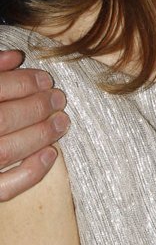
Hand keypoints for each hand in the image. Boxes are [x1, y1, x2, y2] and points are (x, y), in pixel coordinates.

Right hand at [0, 50, 68, 200]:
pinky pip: (5, 187)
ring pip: (7, 151)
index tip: (45, 79)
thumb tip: (15, 57)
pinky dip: (32, 172)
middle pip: (3, 120)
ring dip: (40, 135)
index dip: (23, 82)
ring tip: (61, 122)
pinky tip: (51, 154)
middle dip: (36, 107)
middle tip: (58, 98)